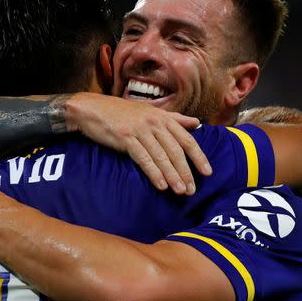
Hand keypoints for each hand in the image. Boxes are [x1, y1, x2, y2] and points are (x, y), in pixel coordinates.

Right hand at [67, 93, 211, 194]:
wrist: (93, 109)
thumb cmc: (123, 113)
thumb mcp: (151, 112)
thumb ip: (175, 119)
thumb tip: (196, 123)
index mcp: (163, 118)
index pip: (187, 139)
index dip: (199, 157)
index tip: (208, 172)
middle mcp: (155, 123)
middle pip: (176, 151)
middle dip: (186, 172)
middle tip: (192, 190)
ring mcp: (141, 130)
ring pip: (162, 156)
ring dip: (172, 176)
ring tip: (180, 191)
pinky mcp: (126, 138)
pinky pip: (144, 158)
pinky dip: (154, 173)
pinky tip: (161, 185)